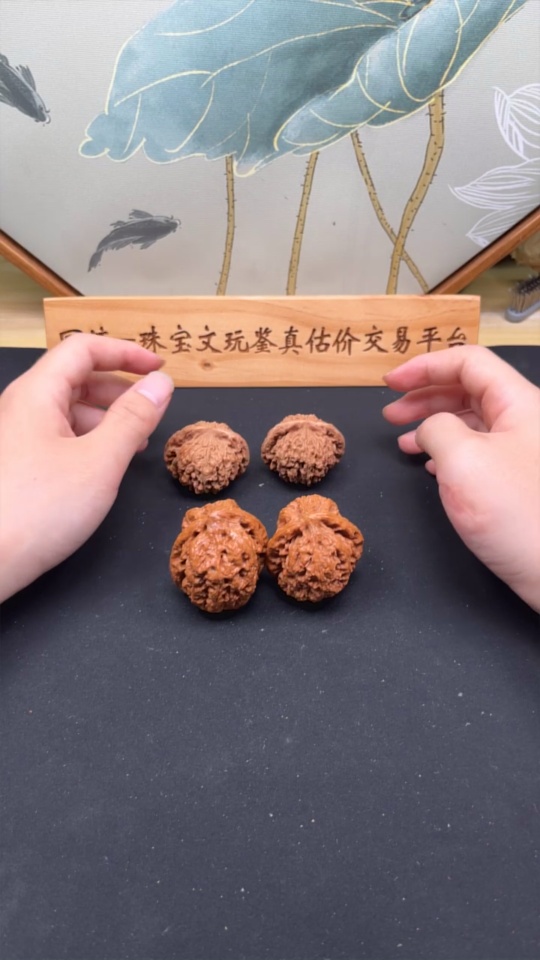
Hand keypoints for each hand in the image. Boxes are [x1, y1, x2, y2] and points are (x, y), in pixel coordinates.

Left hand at [0, 335, 173, 601]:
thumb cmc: (40, 509)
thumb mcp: (100, 461)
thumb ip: (133, 418)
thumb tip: (160, 384)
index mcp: (37, 393)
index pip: (83, 348)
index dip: (125, 351)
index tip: (159, 368)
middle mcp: (21, 406)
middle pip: (75, 375)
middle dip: (119, 384)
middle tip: (153, 405)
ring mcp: (15, 435)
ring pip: (67, 407)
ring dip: (106, 414)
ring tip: (137, 440)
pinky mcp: (16, 462)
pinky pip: (57, 434)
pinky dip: (88, 438)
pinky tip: (105, 463)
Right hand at [383, 345, 539, 611]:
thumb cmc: (515, 513)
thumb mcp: (461, 459)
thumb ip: (436, 428)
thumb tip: (430, 429)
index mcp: (518, 402)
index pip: (468, 362)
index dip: (425, 366)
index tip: (391, 383)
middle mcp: (524, 420)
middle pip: (469, 389)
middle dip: (425, 396)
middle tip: (390, 414)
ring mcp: (523, 451)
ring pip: (472, 421)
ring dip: (434, 425)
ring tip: (403, 442)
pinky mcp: (518, 480)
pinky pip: (478, 450)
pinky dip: (448, 451)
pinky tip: (429, 465)